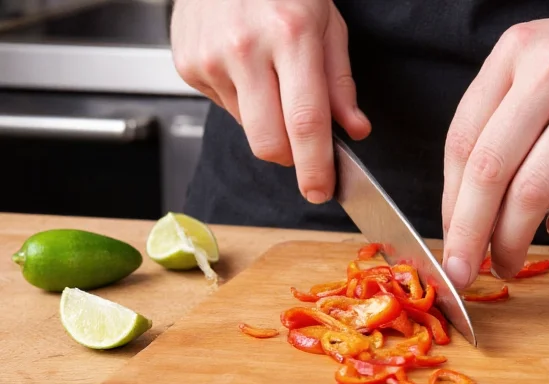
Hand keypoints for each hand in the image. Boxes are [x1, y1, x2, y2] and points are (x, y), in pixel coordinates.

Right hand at [170, 0, 370, 202]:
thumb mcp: (327, 22)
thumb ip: (341, 82)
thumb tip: (354, 129)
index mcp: (290, 36)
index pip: (305, 122)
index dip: (316, 166)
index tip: (321, 189)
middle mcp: (246, 49)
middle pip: (269, 142)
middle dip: (292, 158)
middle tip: (305, 147)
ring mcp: (210, 58)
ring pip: (248, 129)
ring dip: (268, 121)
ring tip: (272, 78)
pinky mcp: (188, 65)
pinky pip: (225, 108)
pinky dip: (243, 101)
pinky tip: (246, 68)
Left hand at [440, 0, 548, 287]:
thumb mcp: (544, 59)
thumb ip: (504, 115)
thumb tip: (469, 202)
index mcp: (516, 52)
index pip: (463, 140)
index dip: (450, 201)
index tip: (449, 238)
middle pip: (489, 171)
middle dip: (468, 234)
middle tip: (463, 271)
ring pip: (532, 193)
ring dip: (512, 242)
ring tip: (509, 262)